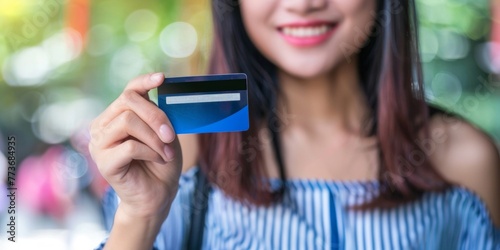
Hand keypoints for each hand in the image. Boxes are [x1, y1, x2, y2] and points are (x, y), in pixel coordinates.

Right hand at [89, 73, 181, 219]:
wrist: (158, 194)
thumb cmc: (161, 161)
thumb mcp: (164, 132)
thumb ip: (157, 113)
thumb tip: (160, 89)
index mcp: (117, 116)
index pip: (128, 91)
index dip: (144, 81)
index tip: (162, 78)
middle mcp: (103, 126)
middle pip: (127, 101)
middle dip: (155, 116)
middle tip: (170, 136)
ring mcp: (99, 143)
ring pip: (128, 121)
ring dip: (154, 137)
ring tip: (166, 152)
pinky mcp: (104, 162)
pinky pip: (130, 145)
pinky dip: (151, 151)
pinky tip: (158, 159)